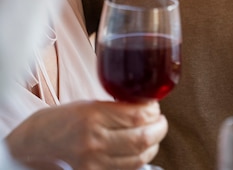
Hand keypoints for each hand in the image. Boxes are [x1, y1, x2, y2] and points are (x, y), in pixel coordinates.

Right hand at [6, 100, 167, 169]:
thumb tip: (147, 106)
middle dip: (158, 129)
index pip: (136, 115)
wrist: (38, 142)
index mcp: (93, 115)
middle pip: (141, 138)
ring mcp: (94, 161)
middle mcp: (94, 140)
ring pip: (138, 158)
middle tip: (160, 121)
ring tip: (153, 135)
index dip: (153, 111)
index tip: (155, 106)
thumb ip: (116, 107)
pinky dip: (140, 160)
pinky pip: (126, 169)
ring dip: (153, 145)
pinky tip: (141, 150)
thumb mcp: (89, 103)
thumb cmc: (65, 118)